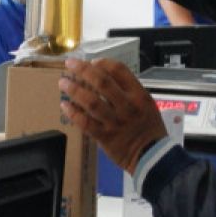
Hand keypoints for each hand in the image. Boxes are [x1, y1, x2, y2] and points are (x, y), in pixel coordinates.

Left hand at [58, 58, 166, 173]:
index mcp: (138, 95)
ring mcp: (115, 122)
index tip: (91, 62)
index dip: (102, 63)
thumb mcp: (146, 103)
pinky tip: (65, 105)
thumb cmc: (149, 127)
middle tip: (70, 64)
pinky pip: (86, 123)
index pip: (119, 70)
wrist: (152, 155)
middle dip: (83, 70)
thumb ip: (128, 90)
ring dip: (74, 90)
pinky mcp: (105, 137)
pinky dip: (73, 113)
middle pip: (102, 82)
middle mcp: (127, 106)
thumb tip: (103, 75)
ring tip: (63, 83)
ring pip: (91, 101)